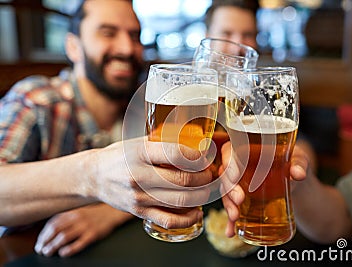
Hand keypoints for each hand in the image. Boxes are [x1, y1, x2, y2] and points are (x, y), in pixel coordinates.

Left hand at [34, 204, 131, 256]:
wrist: (113, 212)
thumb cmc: (95, 214)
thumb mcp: (79, 212)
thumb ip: (66, 218)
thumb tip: (50, 230)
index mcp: (72, 212)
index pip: (52, 223)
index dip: (43, 234)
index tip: (39, 242)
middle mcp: (77, 218)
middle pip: (55, 230)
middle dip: (45, 241)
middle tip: (40, 249)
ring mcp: (85, 226)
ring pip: (64, 237)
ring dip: (53, 246)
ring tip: (48, 252)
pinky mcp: (93, 234)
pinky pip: (79, 243)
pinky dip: (69, 249)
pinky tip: (63, 253)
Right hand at [88, 137, 212, 229]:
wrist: (94, 177)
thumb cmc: (120, 156)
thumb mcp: (137, 142)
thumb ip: (162, 141)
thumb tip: (193, 138)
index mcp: (140, 153)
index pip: (176, 154)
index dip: (198, 157)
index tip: (207, 156)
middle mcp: (139, 175)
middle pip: (182, 180)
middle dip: (204, 178)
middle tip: (211, 174)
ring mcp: (139, 196)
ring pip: (180, 201)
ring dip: (201, 196)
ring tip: (207, 189)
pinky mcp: (139, 212)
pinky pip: (169, 220)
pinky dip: (188, 218)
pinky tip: (197, 212)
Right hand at [219, 142, 309, 236]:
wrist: (298, 182)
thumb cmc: (295, 162)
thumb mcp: (299, 159)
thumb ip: (299, 163)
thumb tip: (298, 173)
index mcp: (247, 148)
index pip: (229, 151)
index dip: (228, 163)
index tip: (235, 177)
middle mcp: (239, 165)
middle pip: (225, 174)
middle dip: (229, 189)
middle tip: (240, 200)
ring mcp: (239, 183)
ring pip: (225, 193)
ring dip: (227, 206)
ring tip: (235, 218)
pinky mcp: (242, 199)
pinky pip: (232, 208)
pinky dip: (230, 221)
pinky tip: (231, 231)